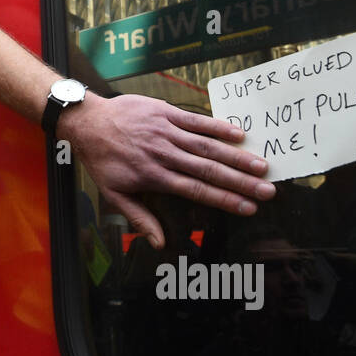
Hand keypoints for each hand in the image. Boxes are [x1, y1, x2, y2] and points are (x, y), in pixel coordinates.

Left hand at [58, 92, 274, 247]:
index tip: (248, 208)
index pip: (196, 191)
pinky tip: (239, 134)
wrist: (88, 122)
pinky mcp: (165, 112)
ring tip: (261, 166)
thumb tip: (160, 243)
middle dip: (240, 182)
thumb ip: (140, 218)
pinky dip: (217, 127)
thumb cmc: (103, 161)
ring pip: (206, 146)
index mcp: (154, 176)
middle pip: (208, 170)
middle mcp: (164, 154)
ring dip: (236, 156)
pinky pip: (195, 120)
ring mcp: (166, 132)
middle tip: (267, 191)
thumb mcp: (114, 194)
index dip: (224, 200)